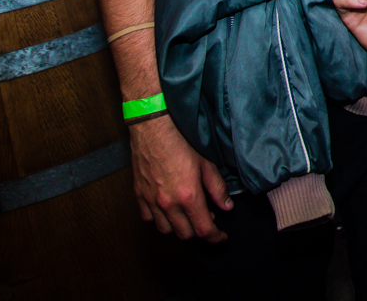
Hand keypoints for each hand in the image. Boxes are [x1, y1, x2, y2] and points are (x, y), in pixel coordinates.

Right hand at [128, 113, 232, 241]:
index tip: (221, 237)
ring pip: (166, 229)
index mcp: (188, 196)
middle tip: (208, 220)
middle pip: (185, 233)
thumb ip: (217, 188)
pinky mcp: (139, 195)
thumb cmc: (182, 141)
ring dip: (179, 227)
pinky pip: (148, 218)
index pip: (203, 229)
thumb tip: (227, 207)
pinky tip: (168, 209)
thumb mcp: (207, 163)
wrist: (153, 128)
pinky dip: (160, 219)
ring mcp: (151, 201)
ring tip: (188, 215)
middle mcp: (168, 204)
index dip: (215, 237)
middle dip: (199, 231)